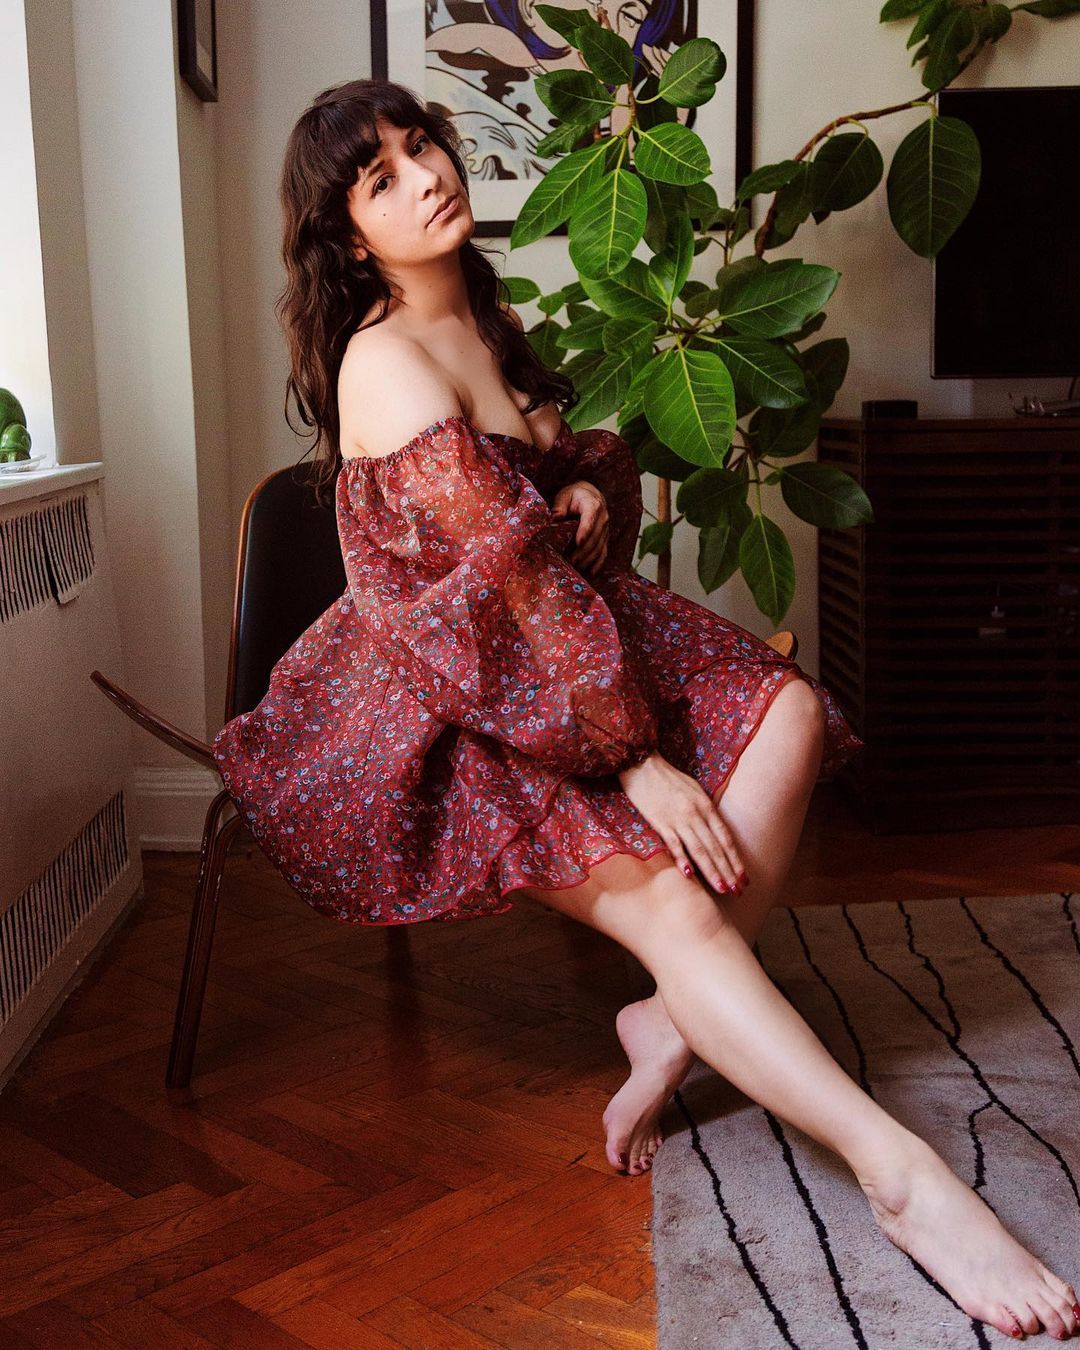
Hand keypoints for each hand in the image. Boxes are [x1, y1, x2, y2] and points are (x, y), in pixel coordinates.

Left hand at [551, 480, 608, 576]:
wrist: (590, 495)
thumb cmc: (574, 496)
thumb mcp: (565, 495)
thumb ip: (560, 505)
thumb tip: (555, 517)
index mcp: (593, 505)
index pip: (590, 519)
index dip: (585, 531)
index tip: (578, 542)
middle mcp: (603, 518)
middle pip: (595, 537)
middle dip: (584, 550)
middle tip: (571, 560)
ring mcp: (606, 530)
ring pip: (599, 547)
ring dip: (588, 559)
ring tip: (576, 567)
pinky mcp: (605, 539)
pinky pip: (604, 553)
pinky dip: (598, 564)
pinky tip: (591, 573)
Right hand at [617, 752, 747, 894]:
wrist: (641, 763)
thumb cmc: (668, 778)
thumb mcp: (694, 790)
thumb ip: (704, 811)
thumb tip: (713, 831)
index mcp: (706, 806)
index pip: (725, 839)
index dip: (736, 860)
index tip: (744, 878)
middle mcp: (696, 814)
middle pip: (716, 848)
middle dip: (729, 871)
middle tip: (739, 891)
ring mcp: (678, 819)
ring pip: (699, 850)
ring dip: (712, 871)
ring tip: (722, 889)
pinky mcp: (660, 821)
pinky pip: (674, 844)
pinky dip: (682, 859)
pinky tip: (690, 875)